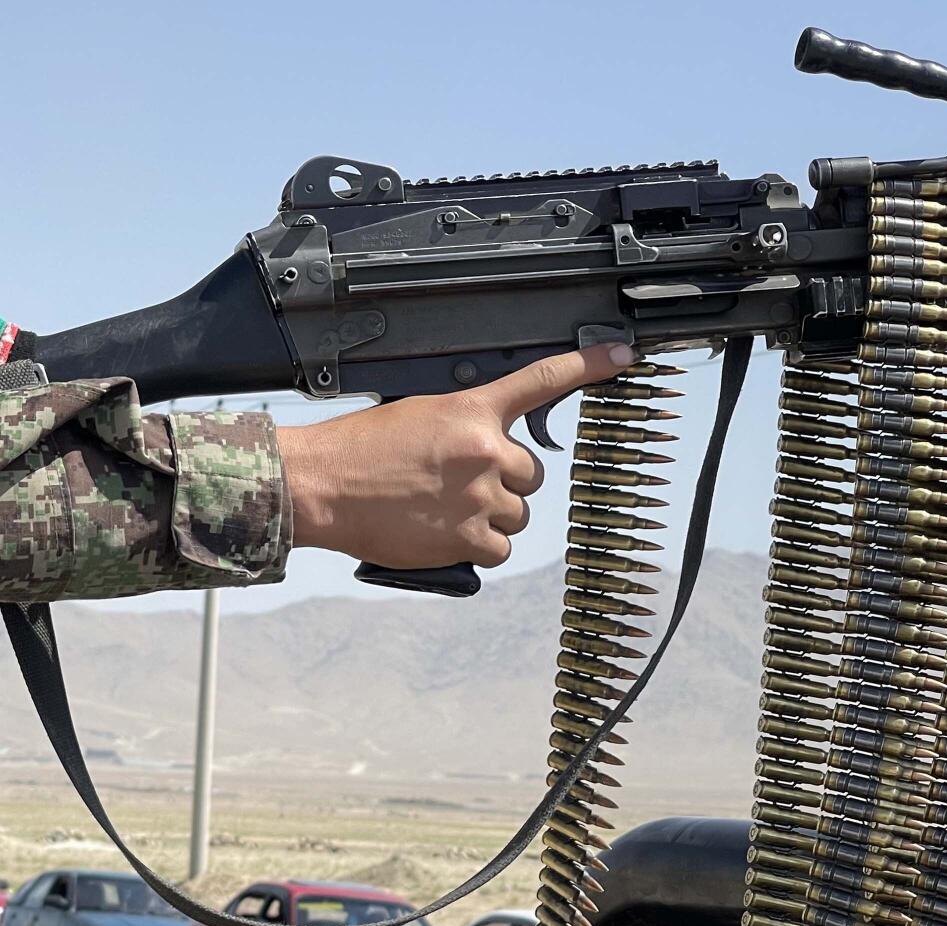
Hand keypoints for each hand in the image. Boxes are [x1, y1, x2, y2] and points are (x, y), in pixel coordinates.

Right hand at [279, 343, 639, 568]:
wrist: (323, 486)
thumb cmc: (359, 449)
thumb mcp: (417, 415)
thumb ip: (462, 428)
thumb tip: (485, 452)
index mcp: (472, 411)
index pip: (543, 380)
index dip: (590, 365)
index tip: (623, 354)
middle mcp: (485, 451)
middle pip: (531, 473)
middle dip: (504, 482)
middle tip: (460, 485)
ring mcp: (480, 497)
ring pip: (517, 514)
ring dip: (491, 516)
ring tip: (444, 511)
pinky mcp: (468, 538)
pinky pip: (500, 549)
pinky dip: (478, 547)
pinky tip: (445, 536)